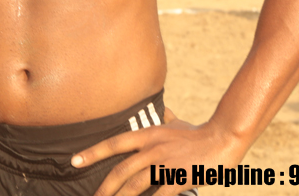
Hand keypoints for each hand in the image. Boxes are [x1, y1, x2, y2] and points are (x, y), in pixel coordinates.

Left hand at [71, 110, 246, 195]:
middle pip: (120, 170)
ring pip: (134, 185)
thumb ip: (165, 119)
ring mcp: (165, 164)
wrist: (224, 137)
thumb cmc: (199, 132)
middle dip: (103, 188)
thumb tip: (161, 110)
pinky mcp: (179, 178)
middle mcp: (152, 148)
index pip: (114, 143)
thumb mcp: (177, 122)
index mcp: (148, 134)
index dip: (92, 152)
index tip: (74, 161)